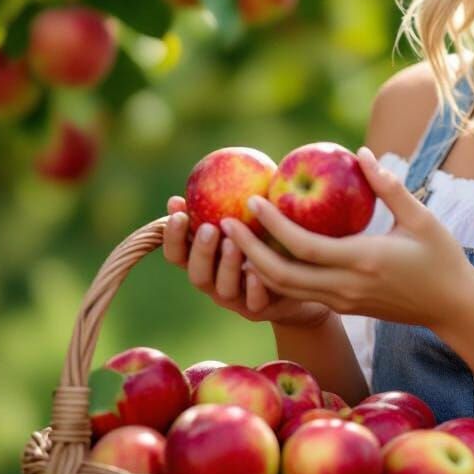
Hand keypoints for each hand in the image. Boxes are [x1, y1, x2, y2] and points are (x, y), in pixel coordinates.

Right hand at [162, 195, 331, 329]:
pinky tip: (259, 272)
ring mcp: (236, 300)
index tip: (178, 210)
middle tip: (209, 227)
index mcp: (205, 261)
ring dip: (226, 266)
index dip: (172, 235)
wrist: (301, 278)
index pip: (176, 253)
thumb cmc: (270, 237)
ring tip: (234, 243)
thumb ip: (231, 199)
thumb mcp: (252, 217)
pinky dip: (254, 288)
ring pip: (222, 289)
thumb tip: (217, 162)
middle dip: (199, 250)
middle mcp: (214, 283)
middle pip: (196, 273)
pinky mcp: (261, 311)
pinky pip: (255, 303)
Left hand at [219, 147, 473, 330]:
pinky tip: (265, 254)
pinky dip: (276, 276)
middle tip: (225, 224)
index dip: (273, 226)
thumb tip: (360, 152)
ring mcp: (342, 301)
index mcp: (363, 260)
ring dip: (256, 266)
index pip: (304, 247)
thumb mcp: (421, 218)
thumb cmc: (442, 257)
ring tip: (236, 239)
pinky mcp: (344, 307)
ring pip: (285, 289)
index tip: (252, 202)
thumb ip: (390, 186)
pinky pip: (300, 293)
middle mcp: (346, 286)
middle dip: (248, 251)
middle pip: (281, 275)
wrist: (452, 307)